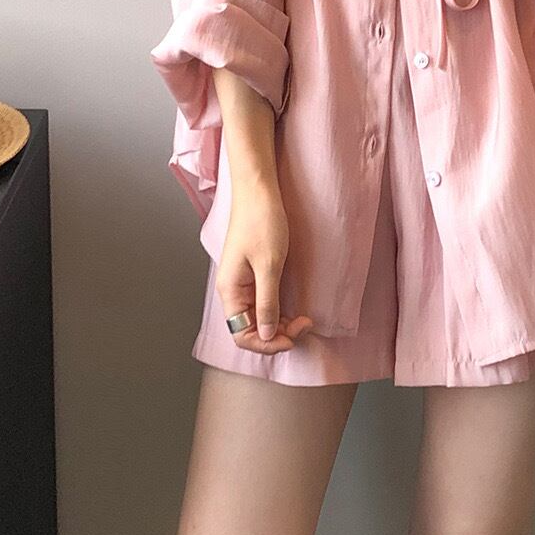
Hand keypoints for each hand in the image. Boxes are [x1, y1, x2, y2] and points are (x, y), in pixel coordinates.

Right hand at [216, 176, 314, 354]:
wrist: (259, 190)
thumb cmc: (261, 222)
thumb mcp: (269, 265)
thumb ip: (267, 303)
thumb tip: (267, 335)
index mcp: (230, 291)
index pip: (241, 335)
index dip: (267, 343)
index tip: (293, 337)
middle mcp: (233, 290)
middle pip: (251, 329)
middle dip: (277, 334)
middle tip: (304, 325)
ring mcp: (242, 281)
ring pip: (258, 317)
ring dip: (280, 323)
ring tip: (303, 318)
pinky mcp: (253, 273)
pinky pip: (263, 301)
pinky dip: (278, 309)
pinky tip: (294, 307)